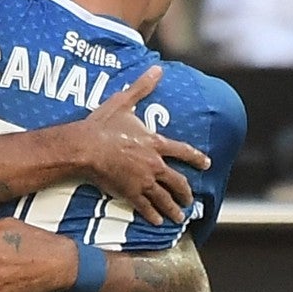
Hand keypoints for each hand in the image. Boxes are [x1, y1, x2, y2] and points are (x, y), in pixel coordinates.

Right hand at [73, 67, 210, 225]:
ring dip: (174, 209)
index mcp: (155, 143)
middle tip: (190, 200)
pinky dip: (152, 216)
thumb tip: (157, 68)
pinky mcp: (129, 193)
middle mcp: (154, 164)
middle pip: (177, 182)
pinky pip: (145, 207)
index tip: (207, 164)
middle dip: (186, 193)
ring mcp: (143, 181)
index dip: (196, 158)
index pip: (183, 151)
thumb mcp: (124, 103)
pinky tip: (157, 222)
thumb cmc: (103, 125)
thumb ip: (142, 87)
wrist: (85, 147)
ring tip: (179, 218)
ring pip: (165, 199)